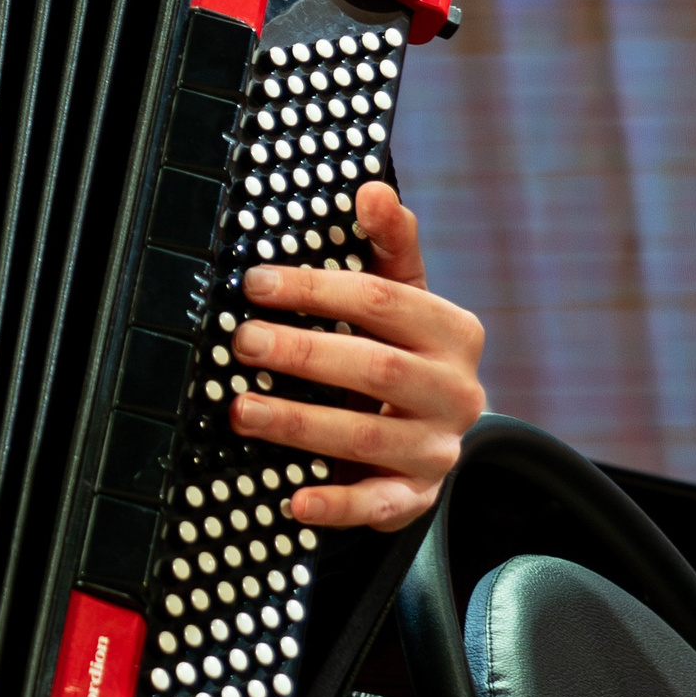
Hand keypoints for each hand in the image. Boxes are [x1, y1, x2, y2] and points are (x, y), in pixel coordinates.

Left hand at [227, 182, 484, 531]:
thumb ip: (389, 246)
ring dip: (299, 424)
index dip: (316, 289)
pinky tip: (294, 499)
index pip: (384, 300)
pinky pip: (378, 506)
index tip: (255, 283)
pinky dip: (336, 505)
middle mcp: (455, 391)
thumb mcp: (404, 297)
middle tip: (242, 342)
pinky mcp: (416, 497)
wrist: (433, 431)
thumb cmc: (401, 349)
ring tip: (240, 410)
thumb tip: (372, 190)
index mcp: (453, 332)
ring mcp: (438, 449)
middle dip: (302, 354)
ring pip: (367, 437)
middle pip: (375, 368)